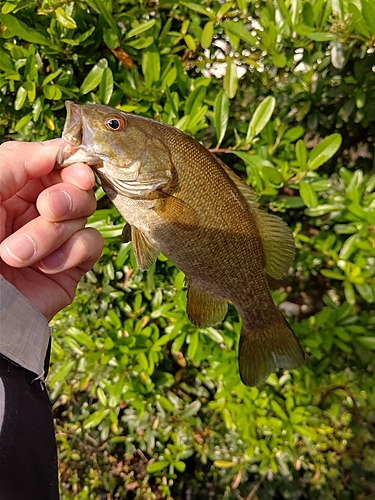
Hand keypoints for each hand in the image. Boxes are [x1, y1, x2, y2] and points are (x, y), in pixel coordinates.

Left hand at [0, 139, 103, 320]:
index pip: (54, 162)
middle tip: (46, 209)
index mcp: (11, 188)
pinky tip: (45, 267)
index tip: (76, 171)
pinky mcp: (71, 266)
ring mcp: (56, 238)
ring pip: (84, 215)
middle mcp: (34, 210)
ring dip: (53, 234)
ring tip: (18, 256)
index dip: (70, 162)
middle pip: (76, 186)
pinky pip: (92, 244)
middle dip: (65, 197)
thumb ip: (15, 161)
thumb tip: (59, 149)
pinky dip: (71, 253)